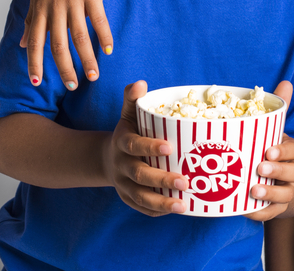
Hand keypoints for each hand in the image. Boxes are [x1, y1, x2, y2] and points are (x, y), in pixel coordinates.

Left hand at [21, 0, 113, 89]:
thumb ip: (31, 21)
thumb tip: (23, 45)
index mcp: (40, 10)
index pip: (36, 42)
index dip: (35, 63)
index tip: (37, 83)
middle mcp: (55, 8)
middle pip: (59, 44)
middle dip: (65, 68)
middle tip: (72, 86)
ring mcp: (73, 0)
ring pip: (79, 36)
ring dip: (86, 58)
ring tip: (93, 76)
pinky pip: (98, 18)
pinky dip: (104, 35)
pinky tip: (109, 50)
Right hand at [103, 81, 186, 216]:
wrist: (108, 159)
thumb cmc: (128, 133)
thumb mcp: (127, 115)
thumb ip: (132, 99)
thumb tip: (141, 83)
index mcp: (122, 142)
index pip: (133, 145)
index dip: (149, 147)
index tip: (170, 148)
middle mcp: (121, 165)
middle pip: (139, 175)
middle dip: (161, 179)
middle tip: (185, 181)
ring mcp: (123, 184)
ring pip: (140, 197)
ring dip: (161, 202)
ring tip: (182, 205)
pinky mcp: (128, 198)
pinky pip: (142, 208)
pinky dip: (157, 210)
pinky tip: (176, 209)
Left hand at [245, 81, 293, 221]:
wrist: (278, 179)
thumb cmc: (270, 148)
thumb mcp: (274, 130)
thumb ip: (278, 109)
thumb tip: (286, 81)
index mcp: (291, 151)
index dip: (283, 151)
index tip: (268, 150)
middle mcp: (293, 173)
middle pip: (293, 173)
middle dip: (277, 171)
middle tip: (259, 168)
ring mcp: (287, 191)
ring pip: (285, 194)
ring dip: (270, 193)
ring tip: (253, 190)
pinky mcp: (276, 208)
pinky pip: (272, 213)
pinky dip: (261, 213)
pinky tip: (246, 210)